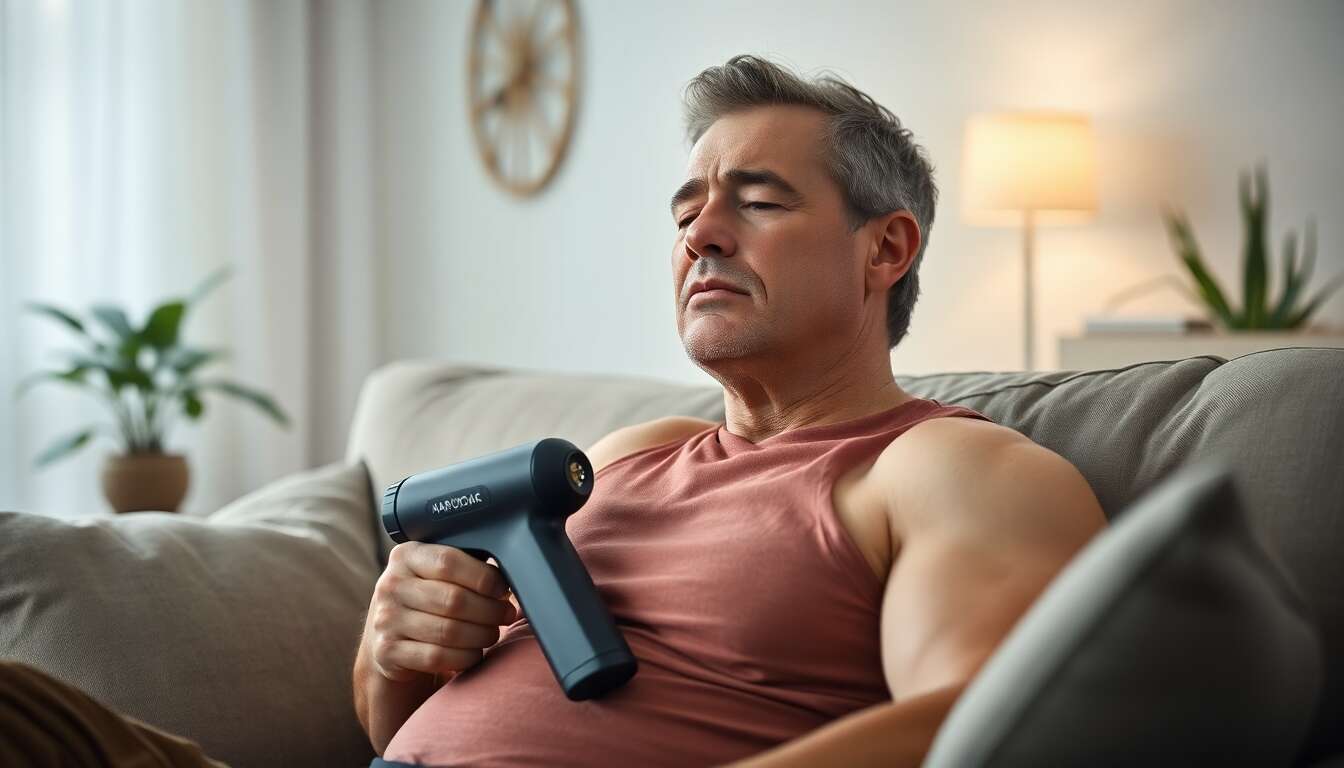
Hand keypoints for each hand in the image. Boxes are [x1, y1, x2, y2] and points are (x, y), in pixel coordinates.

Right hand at [366, 541, 519, 683]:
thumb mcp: (437, 573)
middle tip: (505, 615)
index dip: (483, 577)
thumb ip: (466, 564)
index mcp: (406, 556)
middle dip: (489, 610)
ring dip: (480, 635)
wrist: (388, 635)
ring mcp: (385, 619)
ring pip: (448, 631)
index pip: (448, 561)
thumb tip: (511, 567)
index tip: (502, 588)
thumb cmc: (428, 598)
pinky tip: (474, 652)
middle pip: (453, 599)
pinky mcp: (387, 651)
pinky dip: (464, 657)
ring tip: (492, 633)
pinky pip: (437, 657)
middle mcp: (391, 585)